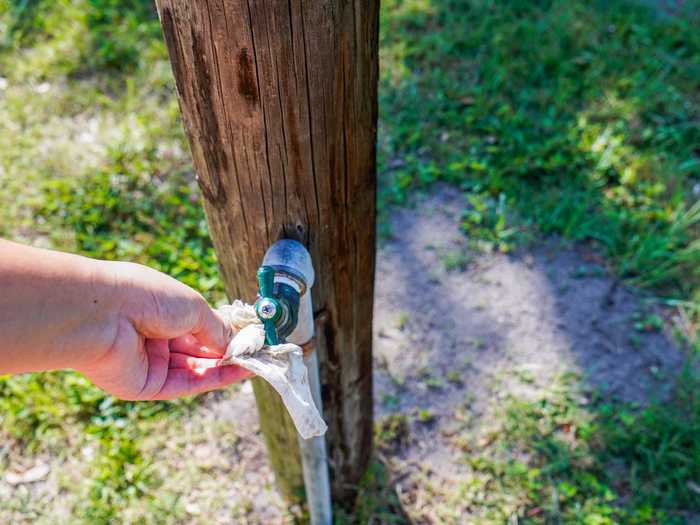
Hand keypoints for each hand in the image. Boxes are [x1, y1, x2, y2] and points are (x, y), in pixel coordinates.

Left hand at [76, 261, 251, 399]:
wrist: (103, 315)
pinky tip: (239, 372)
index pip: (200, 327)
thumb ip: (218, 329)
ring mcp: (151, 362)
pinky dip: (213, 380)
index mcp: (163, 310)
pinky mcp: (147, 386)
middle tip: (260, 355)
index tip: (251, 338)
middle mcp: (156, 337)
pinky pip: (186, 384)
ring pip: (195, 369)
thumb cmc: (146, 297)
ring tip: (256, 364)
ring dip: (226, 367)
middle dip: (229, 353)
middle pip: (199, 351)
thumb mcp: (194, 307)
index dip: (225, 333)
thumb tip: (238, 344)